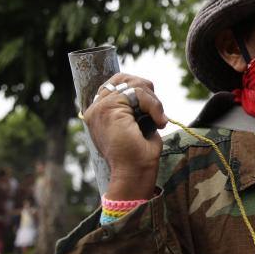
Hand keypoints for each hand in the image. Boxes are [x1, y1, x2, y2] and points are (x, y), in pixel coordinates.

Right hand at [83, 73, 167, 199]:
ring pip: (133, 84)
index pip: (117, 83)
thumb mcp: (138, 125)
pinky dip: (153, 104)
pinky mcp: (109, 109)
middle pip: (124, 78)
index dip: (139, 90)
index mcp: (100, 113)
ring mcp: (100, 108)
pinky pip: (137, 92)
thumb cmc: (139, 156)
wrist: (134, 175)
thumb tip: (146, 88)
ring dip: (153, 101)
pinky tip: (159, 121)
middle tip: (157, 113)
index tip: (152, 111)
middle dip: (146, 90)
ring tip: (159, 120)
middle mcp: (96, 108)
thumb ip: (136, 107)